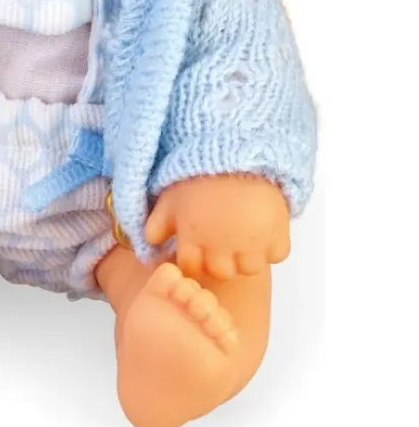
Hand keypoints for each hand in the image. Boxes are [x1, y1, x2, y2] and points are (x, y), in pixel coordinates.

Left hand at [145, 174, 290, 279]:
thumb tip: (149, 246)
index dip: (193, 257)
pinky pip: (277, 254)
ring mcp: (252, 246)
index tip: (197, 246)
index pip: (190, 267)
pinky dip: (272, 246)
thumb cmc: (197, 176)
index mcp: (193, 239)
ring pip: (250, 268)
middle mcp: (222, 249)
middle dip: (219, 259)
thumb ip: (156, 225)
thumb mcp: (169, 198)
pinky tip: (263, 229)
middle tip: (222, 240)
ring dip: (246, 256)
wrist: (235, 154)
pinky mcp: (278, 236)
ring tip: (244, 236)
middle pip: (221, 272)